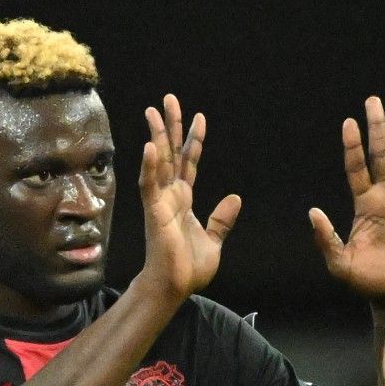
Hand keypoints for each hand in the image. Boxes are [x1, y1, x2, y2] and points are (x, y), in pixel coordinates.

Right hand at [139, 94, 241, 298]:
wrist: (174, 287)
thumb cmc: (188, 267)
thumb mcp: (214, 240)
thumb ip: (222, 219)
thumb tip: (235, 197)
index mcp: (184, 200)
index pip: (189, 162)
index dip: (193, 139)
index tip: (199, 117)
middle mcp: (170, 195)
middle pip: (171, 152)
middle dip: (170, 125)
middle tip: (169, 99)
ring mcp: (160, 201)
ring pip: (159, 161)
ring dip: (157, 136)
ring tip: (154, 110)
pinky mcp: (154, 212)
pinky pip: (150, 185)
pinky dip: (149, 166)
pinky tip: (150, 146)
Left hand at [310, 97, 384, 301]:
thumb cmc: (367, 281)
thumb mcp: (340, 263)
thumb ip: (325, 239)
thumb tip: (312, 212)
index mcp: (365, 204)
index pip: (357, 167)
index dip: (353, 146)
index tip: (349, 123)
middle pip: (380, 154)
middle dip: (376, 128)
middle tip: (372, 100)